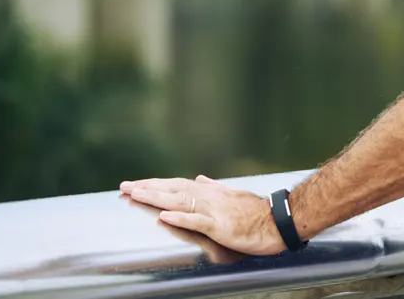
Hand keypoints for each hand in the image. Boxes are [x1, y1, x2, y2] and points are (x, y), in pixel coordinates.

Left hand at [121, 175, 287, 255]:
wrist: (279, 221)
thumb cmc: (258, 211)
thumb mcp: (234, 195)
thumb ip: (215, 188)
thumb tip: (200, 178)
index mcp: (210, 193)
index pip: (176, 186)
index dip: (155, 184)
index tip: (135, 184)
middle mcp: (209, 198)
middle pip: (173, 190)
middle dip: (147, 188)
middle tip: (124, 187)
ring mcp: (214, 211)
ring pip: (180, 202)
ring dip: (157, 198)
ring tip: (136, 195)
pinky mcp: (221, 226)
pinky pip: (197, 221)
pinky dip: (180, 217)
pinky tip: (164, 216)